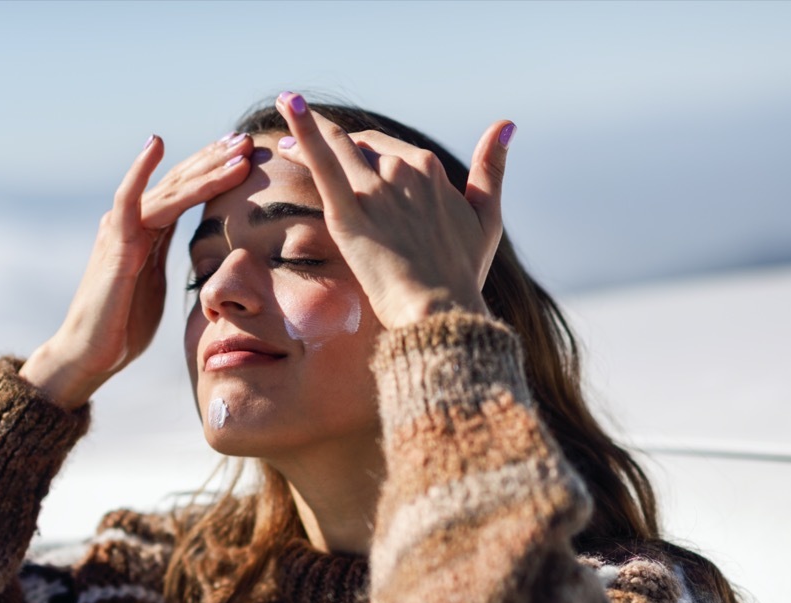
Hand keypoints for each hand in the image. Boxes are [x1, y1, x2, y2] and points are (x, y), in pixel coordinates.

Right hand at [21, 133, 253, 409]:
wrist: (90, 354)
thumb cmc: (123, 326)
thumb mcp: (156, 285)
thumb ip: (169, 260)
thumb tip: (198, 257)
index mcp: (148, 231)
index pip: (186, 192)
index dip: (214, 171)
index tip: (246, 155)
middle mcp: (133, 222)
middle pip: (180, 181)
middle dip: (215, 159)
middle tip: (248, 139)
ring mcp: (122, 230)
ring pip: (169, 189)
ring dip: (204, 168)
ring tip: (235, 149)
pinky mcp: (115, 245)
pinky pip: (128, 200)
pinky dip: (140, 170)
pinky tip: (156, 144)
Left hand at [273, 92, 512, 327]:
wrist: (440, 309)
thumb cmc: (463, 273)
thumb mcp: (487, 217)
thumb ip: (492, 169)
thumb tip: (506, 125)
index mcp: (430, 169)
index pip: (388, 149)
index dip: (363, 147)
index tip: (345, 150)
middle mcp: (402, 171)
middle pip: (358, 146)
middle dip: (331, 139)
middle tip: (296, 139)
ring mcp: (374, 190)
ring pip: (336, 147)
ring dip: (307, 129)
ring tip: (285, 113)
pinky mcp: (348, 213)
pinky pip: (322, 163)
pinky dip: (304, 130)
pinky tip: (288, 104)